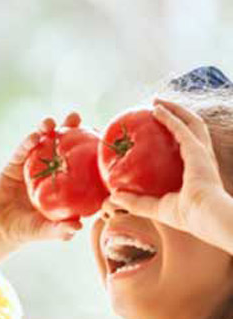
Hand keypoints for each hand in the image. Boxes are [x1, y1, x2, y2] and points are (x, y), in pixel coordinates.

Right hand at [0, 114, 83, 284]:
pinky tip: (34, 137)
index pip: (81, 163)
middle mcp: (50, 170)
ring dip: (47, 129)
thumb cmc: (28, 230)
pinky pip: (22, 150)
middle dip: (71, 128)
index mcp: (64, 183)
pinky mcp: (15, 164)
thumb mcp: (45, 231)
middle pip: (63, 144)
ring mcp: (33, 165)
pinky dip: (28, 143)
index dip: (90, 149)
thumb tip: (77, 227)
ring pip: (42, 142)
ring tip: (51, 122)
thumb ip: (59, 230)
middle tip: (75, 117)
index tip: (101, 137)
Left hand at [110, 99, 231, 247]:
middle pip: (193, 128)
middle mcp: (202, 158)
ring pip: (191, 122)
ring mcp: (202, 152)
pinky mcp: (198, 150)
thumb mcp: (155, 207)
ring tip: (156, 101)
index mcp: (197, 170)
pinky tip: (156, 109)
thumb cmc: (186, 216)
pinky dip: (169, 116)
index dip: (177, 135)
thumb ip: (135, 201)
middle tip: (157, 107)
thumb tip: (113, 195)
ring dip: (174, 109)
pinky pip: (181, 128)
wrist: (206, 217)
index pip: (188, 147)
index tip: (159, 128)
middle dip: (177, 114)